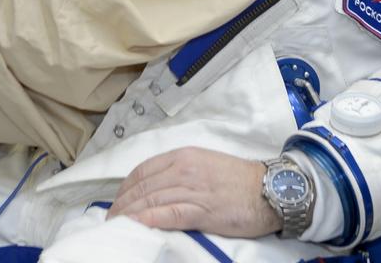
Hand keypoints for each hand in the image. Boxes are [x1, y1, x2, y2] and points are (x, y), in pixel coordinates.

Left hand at [107, 147, 279, 238]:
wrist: (270, 189)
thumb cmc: (240, 181)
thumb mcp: (205, 166)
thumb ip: (181, 173)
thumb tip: (158, 187)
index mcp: (183, 156)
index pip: (143, 170)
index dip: (125, 187)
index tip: (117, 200)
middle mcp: (183, 169)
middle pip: (143, 186)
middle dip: (122, 203)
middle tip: (110, 217)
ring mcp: (191, 188)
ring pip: (150, 200)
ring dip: (129, 213)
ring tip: (116, 225)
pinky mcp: (201, 209)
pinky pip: (167, 214)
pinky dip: (146, 219)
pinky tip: (134, 225)